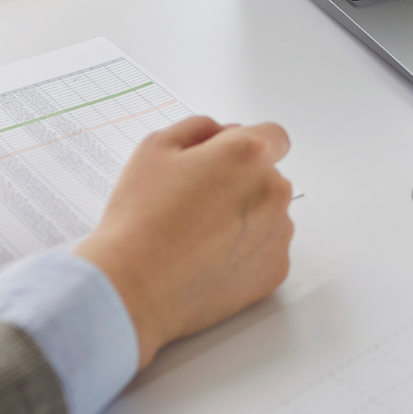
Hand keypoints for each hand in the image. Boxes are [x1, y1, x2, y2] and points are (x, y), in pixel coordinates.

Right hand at [75, 116, 293, 367]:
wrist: (135, 285)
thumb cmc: (141, 219)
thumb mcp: (155, 148)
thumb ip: (199, 128)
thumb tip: (223, 132)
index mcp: (248, 154)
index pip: (274, 137)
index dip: (248, 147)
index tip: (229, 162)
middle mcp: (273, 191)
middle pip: (270, 177)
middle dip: (243, 183)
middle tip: (199, 202)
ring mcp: (278, 233)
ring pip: (270, 215)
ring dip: (247, 218)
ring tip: (200, 234)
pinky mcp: (275, 270)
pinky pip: (267, 250)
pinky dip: (247, 252)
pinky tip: (210, 257)